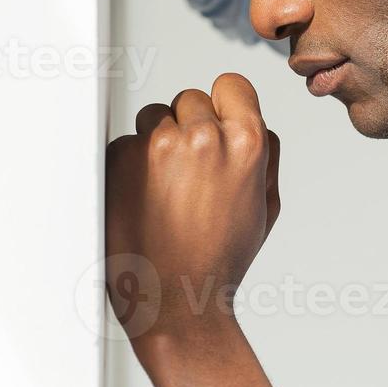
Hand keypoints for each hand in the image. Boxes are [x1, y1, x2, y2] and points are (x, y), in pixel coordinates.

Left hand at [105, 74, 280, 354]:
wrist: (176, 302)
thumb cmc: (222, 258)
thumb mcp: (266, 204)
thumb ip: (265, 153)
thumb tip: (251, 119)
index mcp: (247, 142)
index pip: (232, 84)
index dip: (224, 105)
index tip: (217, 124)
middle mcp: (203, 137)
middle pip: (191, 98)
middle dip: (190, 126)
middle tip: (191, 173)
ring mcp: (157, 146)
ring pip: (155, 116)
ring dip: (159, 141)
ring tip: (166, 188)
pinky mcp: (120, 159)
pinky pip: (126, 141)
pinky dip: (131, 163)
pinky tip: (143, 198)